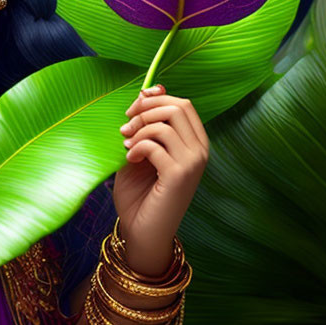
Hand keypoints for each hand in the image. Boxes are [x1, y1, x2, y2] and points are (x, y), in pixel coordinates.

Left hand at [112, 83, 209, 276]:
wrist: (141, 233)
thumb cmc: (140, 194)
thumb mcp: (140, 153)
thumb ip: (145, 126)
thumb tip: (146, 91)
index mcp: (195, 144)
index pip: (183, 104)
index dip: (156, 97)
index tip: (133, 106)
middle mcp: (200, 151)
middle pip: (178, 107)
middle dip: (146, 109)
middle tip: (125, 126)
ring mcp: (193, 163)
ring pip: (166, 123)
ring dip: (139, 129)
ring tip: (125, 144)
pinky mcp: (180, 175)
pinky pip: (155, 144)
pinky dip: (137, 147)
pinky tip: (128, 159)